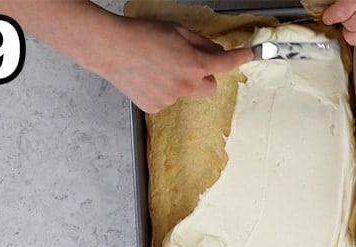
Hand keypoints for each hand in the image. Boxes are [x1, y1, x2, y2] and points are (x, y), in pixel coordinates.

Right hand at [85, 17, 252, 112]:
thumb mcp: (177, 31)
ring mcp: (170, 98)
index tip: (247, 56)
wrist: (108, 46)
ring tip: (157, 66)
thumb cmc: (140, 34)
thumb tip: (217, 52)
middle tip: (188, 63)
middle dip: (204, 76)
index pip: (226, 64)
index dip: (239, 58)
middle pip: (210, 86)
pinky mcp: (155, 106)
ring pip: (186, 92)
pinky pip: (168, 99)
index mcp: (195, 64)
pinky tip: (148, 77)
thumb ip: (202, 43)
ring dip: (180, 82)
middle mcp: (186, 85)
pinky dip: (162, 91)